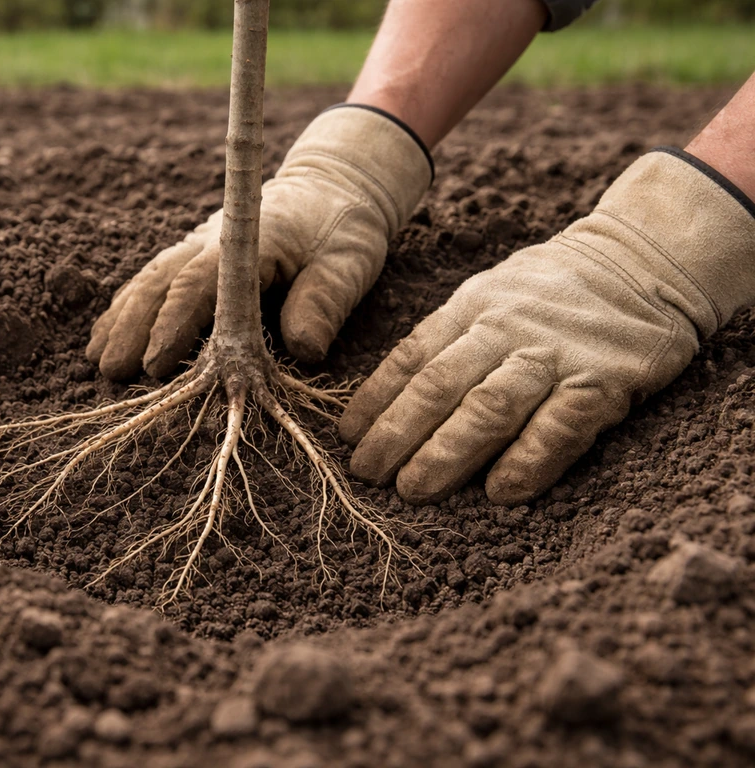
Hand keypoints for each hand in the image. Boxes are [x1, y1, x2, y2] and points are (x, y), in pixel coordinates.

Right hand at [87, 105, 432, 380]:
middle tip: (111, 373)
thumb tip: (305, 351)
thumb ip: (324, 303)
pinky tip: (106, 332)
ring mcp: (198, 243)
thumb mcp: (348, 264)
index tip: (154, 364)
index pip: (201, 284)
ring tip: (97, 361)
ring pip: (149, 279)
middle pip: (160, 282)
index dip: (175, 325)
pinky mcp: (194, 253)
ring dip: (121, 320)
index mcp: (248, 240)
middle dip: (133, 329)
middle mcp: (212, 240)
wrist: (333, 186)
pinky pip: (153, 278)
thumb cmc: (343, 227)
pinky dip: (126, 305)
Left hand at [340, 149, 754, 505]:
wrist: (642, 258)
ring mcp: (553, 355)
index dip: (375, 399)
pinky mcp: (602, 381)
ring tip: (413, 490)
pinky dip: (529, 460)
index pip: (411, 357)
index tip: (347, 437)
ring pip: (489, 407)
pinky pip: (560, 427)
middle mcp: (504, 330)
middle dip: (397, 433)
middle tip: (367, 474)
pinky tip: (501, 494)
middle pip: (439, 386)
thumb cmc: (549, 290)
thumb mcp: (488, 295)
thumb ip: (449, 340)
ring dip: (446, 453)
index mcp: (470, 308)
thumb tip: (393, 399)